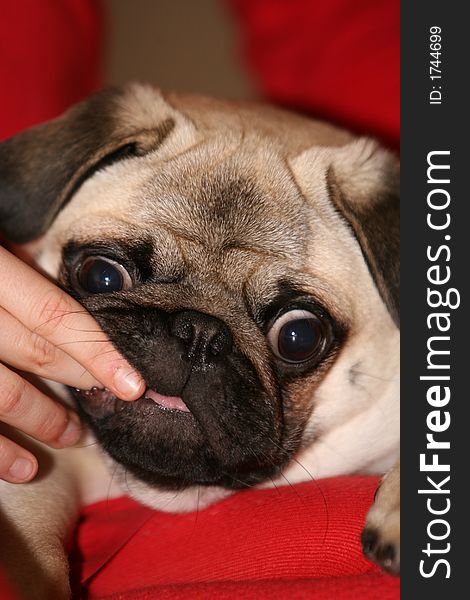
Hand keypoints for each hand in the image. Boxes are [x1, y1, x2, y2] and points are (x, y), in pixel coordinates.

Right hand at [0, 246, 144, 482]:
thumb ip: (14, 262)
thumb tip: (59, 284)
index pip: (53, 315)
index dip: (97, 351)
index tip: (133, 382)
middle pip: (34, 353)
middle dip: (81, 381)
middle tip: (114, 402)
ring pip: (1, 394)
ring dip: (43, 421)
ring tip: (73, 435)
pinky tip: (22, 467)